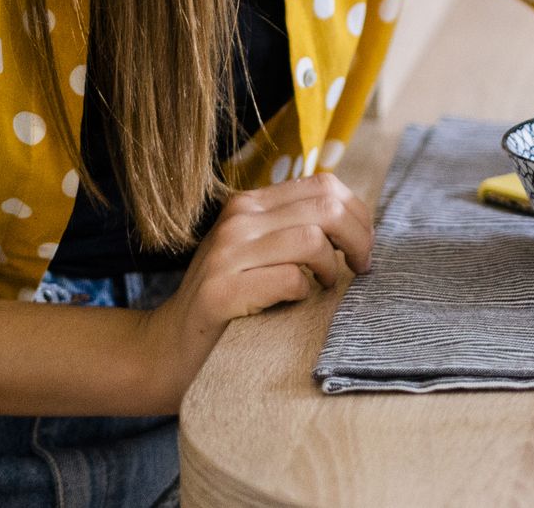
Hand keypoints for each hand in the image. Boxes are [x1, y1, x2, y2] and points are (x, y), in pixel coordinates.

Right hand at [129, 172, 374, 409]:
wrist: (170, 347)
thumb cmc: (229, 300)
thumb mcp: (259, 251)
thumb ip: (295, 227)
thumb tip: (358, 221)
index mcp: (250, 203)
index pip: (323, 185)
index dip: (357, 213)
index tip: (363, 244)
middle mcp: (237, 219)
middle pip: (326, 208)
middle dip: (358, 238)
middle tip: (361, 267)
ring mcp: (226, 254)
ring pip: (311, 240)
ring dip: (331, 269)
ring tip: (327, 286)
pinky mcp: (221, 292)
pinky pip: (288, 280)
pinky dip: (304, 293)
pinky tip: (296, 303)